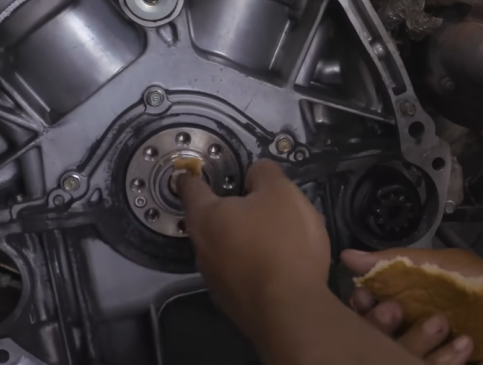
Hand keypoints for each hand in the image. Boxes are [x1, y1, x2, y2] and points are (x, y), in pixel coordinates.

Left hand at [177, 160, 330, 327]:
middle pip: (212, 221)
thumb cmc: (282, 242)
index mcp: (207, 217)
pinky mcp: (235, 304)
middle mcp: (203, 250)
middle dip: (231, 211)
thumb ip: (265, 174)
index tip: (194, 171)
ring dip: (247, 239)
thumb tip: (255, 173)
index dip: (194, 175)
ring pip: (228, 249)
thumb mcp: (281, 192)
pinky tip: (282, 265)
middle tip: (258, 203)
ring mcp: (216, 281)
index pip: (191, 188)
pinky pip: (243, 273)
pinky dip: (257, 265)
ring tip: (280, 236)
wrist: (290, 311)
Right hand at [342, 248, 482, 364]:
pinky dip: (439, 362)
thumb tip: (348, 256)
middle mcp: (415, 340)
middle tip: (394, 314)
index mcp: (411, 311)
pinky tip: (466, 350)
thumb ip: (404, 261)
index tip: (363, 296)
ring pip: (398, 358)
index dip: (362, 306)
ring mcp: (430, 362)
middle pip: (377, 340)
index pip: (370, 313)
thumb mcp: (454, 267)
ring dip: (414, 344)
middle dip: (380, 326)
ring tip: (445, 329)